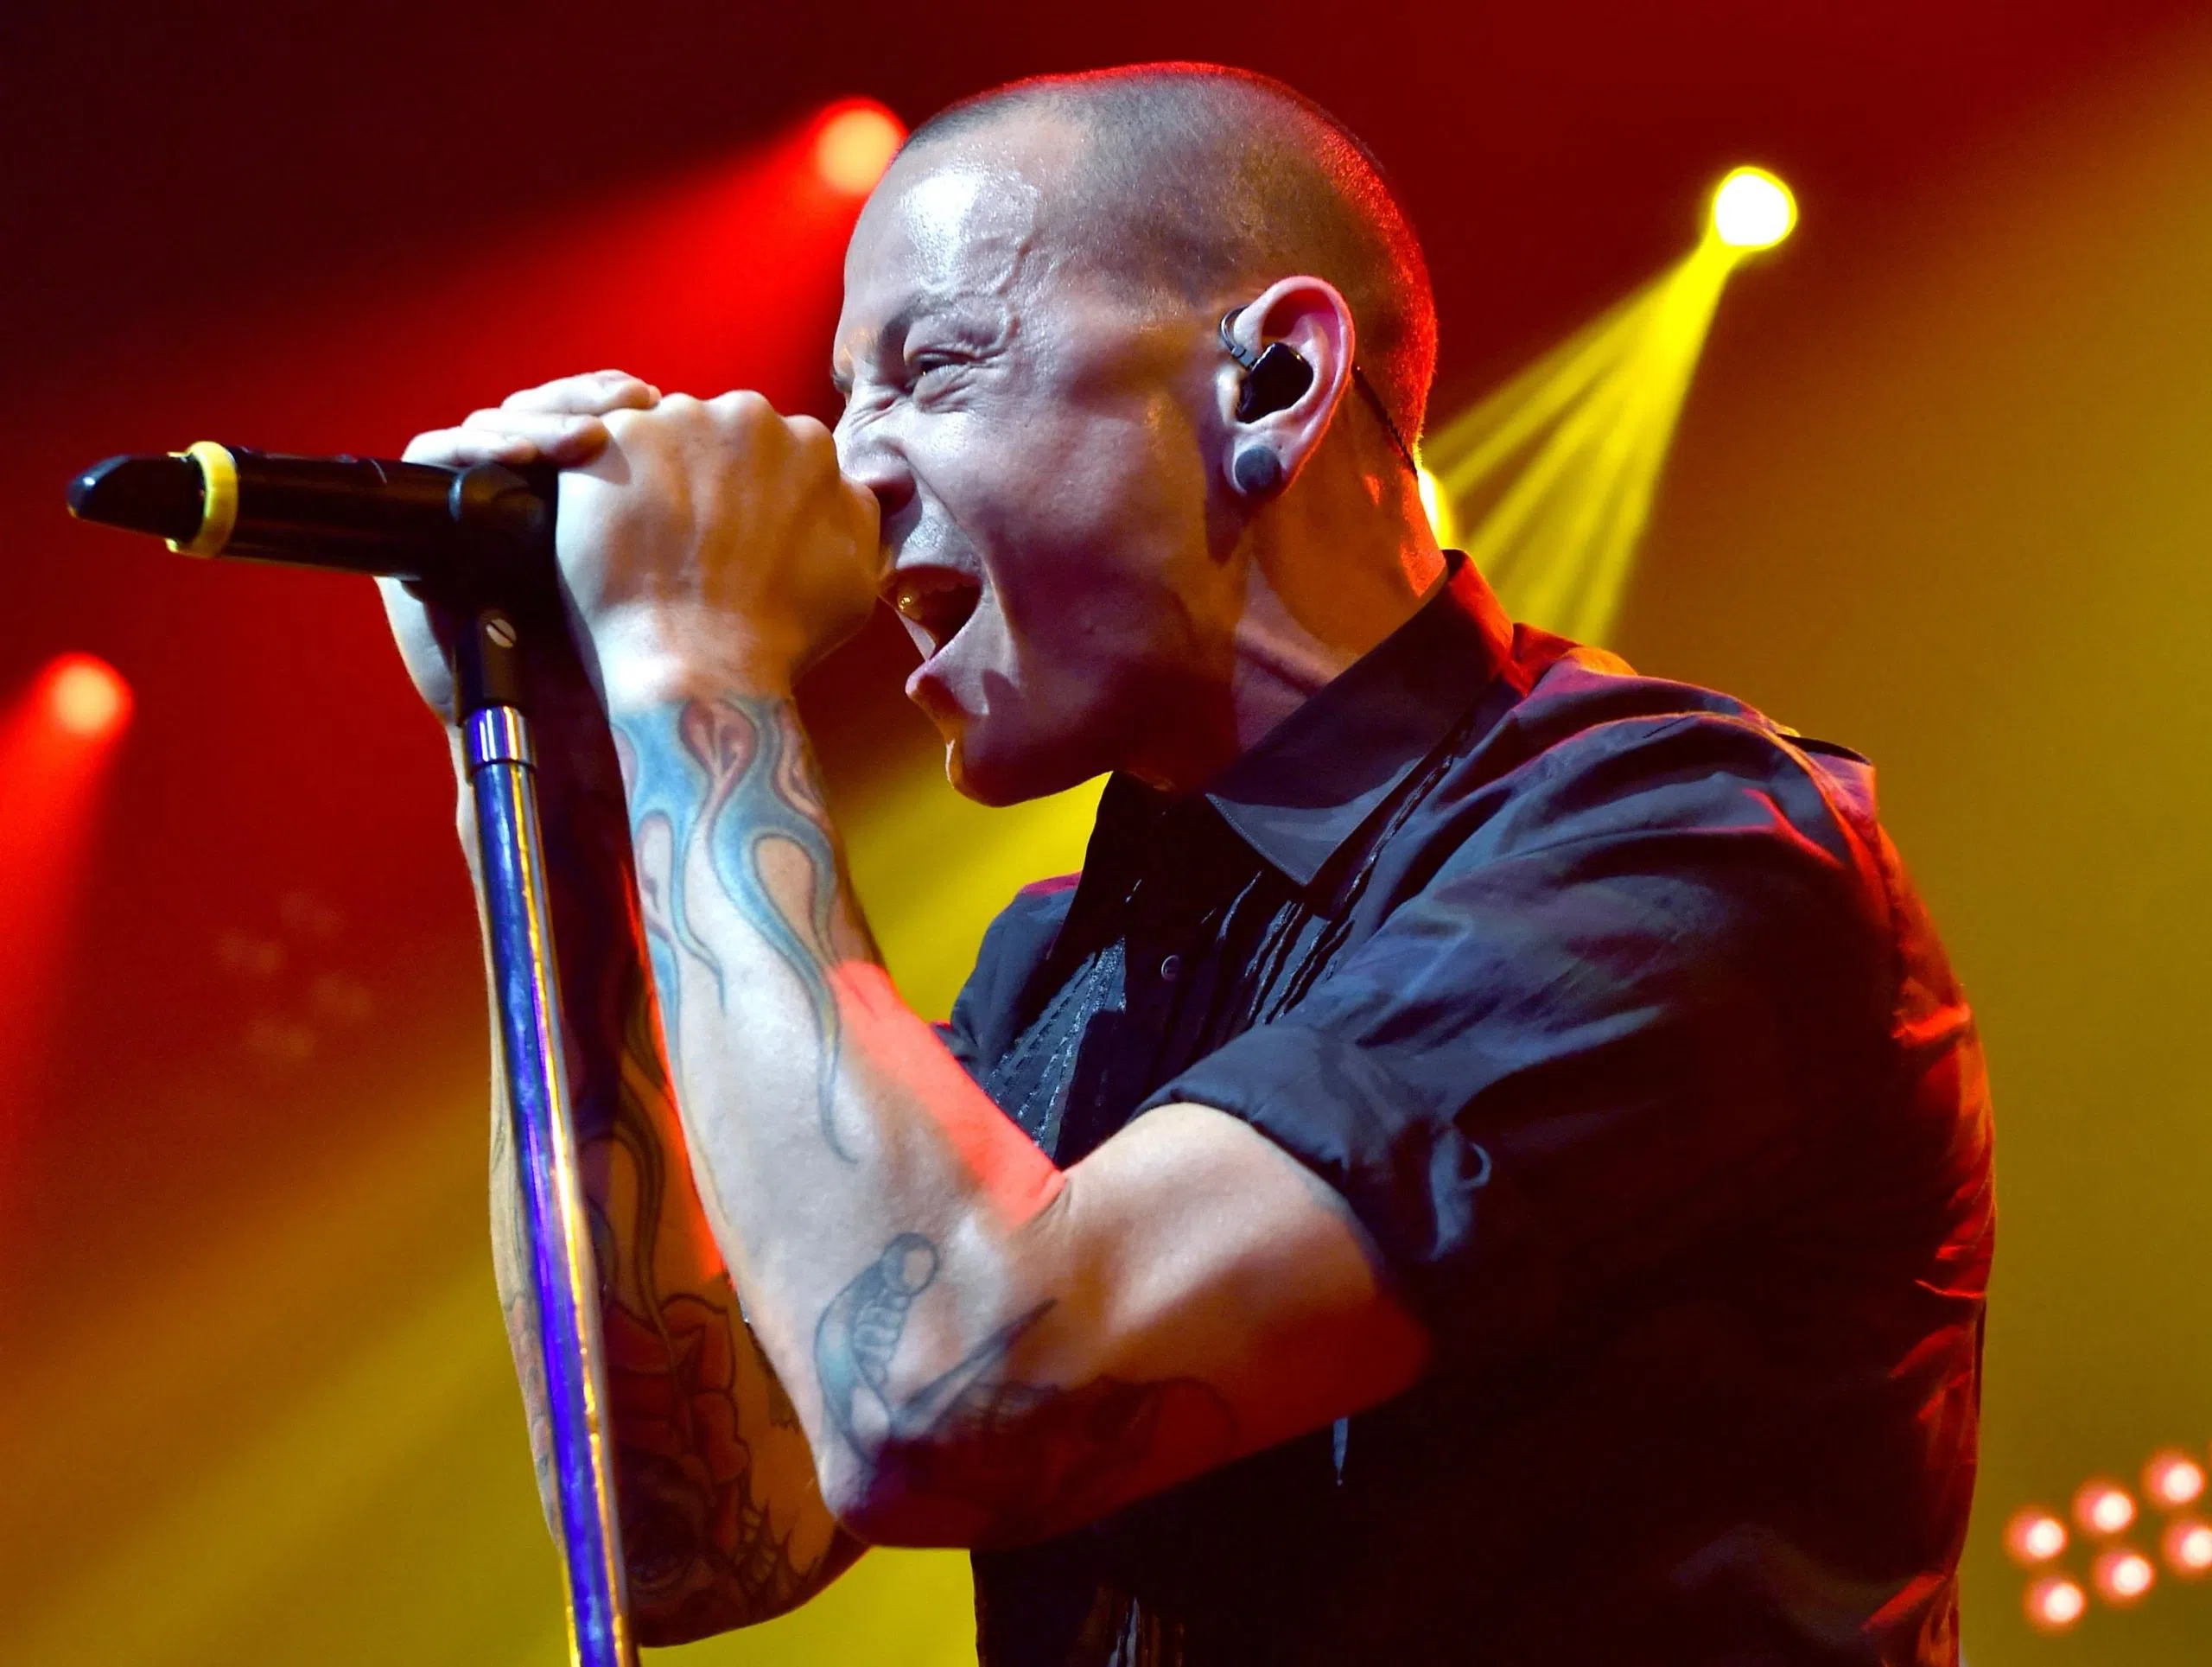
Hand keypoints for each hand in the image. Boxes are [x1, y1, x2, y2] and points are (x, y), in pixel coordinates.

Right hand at [378, 369, 662, 723]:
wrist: (555, 723)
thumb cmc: (618, 654)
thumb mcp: (661, 569)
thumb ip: (684, 513)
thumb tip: (730, 453)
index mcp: (577, 490)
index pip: (584, 413)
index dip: (610, 398)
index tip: (651, 395)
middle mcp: (520, 486)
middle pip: (539, 409)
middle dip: (580, 399)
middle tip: (623, 402)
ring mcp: (468, 496)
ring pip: (491, 424)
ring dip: (536, 419)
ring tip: (581, 437)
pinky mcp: (420, 516)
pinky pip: (431, 454)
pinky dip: (470, 446)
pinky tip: (516, 454)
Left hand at [559, 392, 882, 708]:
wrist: (701, 663)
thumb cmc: (783, 633)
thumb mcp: (858, 575)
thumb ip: (855, 512)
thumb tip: (845, 484)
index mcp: (810, 442)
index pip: (773, 448)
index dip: (751, 492)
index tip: (736, 533)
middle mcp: (750, 414)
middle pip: (718, 431)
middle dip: (705, 473)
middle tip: (691, 539)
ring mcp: (681, 420)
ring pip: (663, 434)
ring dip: (656, 474)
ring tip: (649, 540)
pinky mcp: (618, 439)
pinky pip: (604, 447)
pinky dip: (604, 485)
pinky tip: (615, 533)